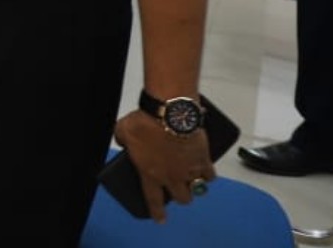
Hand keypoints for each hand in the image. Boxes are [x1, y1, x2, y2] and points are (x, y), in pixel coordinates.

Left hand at [113, 108, 213, 222]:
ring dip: (195, 187)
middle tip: (178, 190)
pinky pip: (210, 175)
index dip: (157, 212)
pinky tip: (205, 169)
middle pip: (182, 198)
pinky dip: (208, 174)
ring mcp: (190, 170)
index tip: (161, 220)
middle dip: (180, 196)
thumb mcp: (123, 131)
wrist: (169, 112)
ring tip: (193, 180)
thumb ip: (122, 140)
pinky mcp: (204, 160)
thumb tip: (122, 140)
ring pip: (198, 189)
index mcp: (150, 174)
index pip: (153, 200)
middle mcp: (172, 177)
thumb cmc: (145, 121)